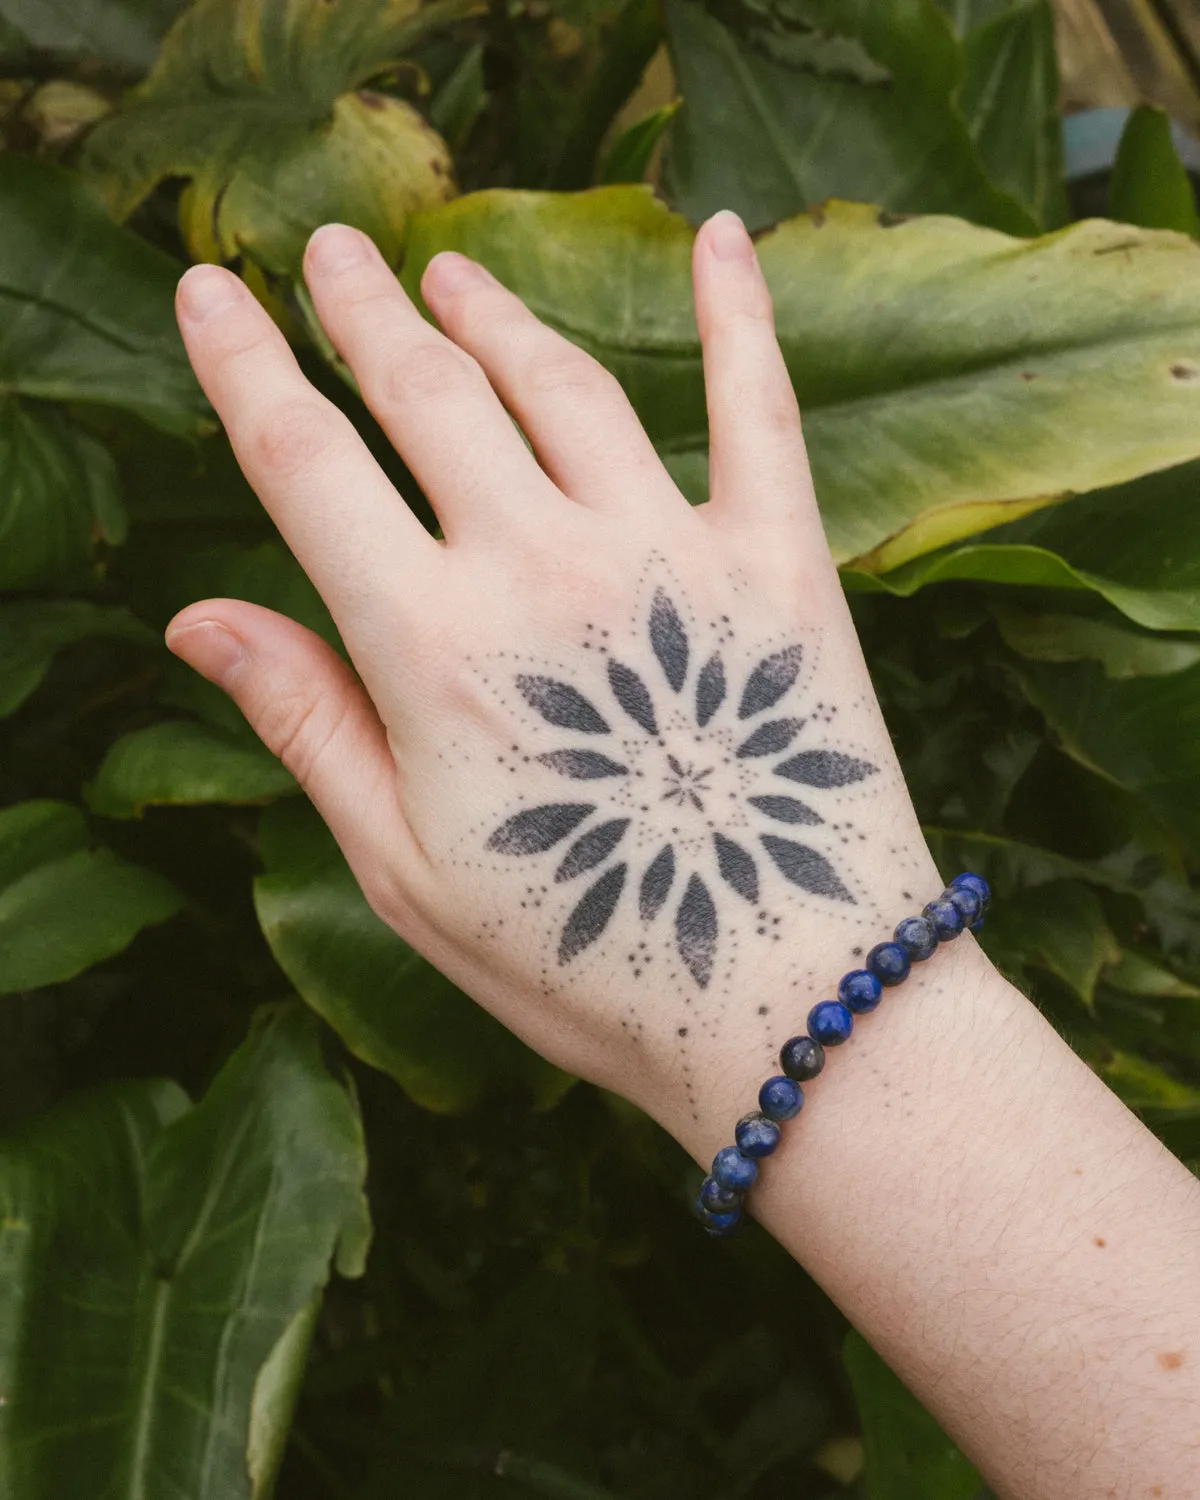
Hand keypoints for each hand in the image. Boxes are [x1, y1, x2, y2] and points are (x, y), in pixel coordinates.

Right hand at [168, 210, 940, 1140]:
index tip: (207, 292)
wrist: (788, 1000)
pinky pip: (757, 405)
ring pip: (561, 384)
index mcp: (432, 647)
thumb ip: (306, 727)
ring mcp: (670, 552)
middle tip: (331, 248)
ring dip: (495, 312)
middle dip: (363, 307)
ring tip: (452, 271)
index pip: (303, 464)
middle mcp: (542, 568)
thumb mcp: (406, 872)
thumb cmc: (584, 958)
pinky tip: (717, 235)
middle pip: (427, 391)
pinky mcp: (781, 562)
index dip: (243, 365)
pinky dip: (737, 313)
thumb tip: (194, 622)